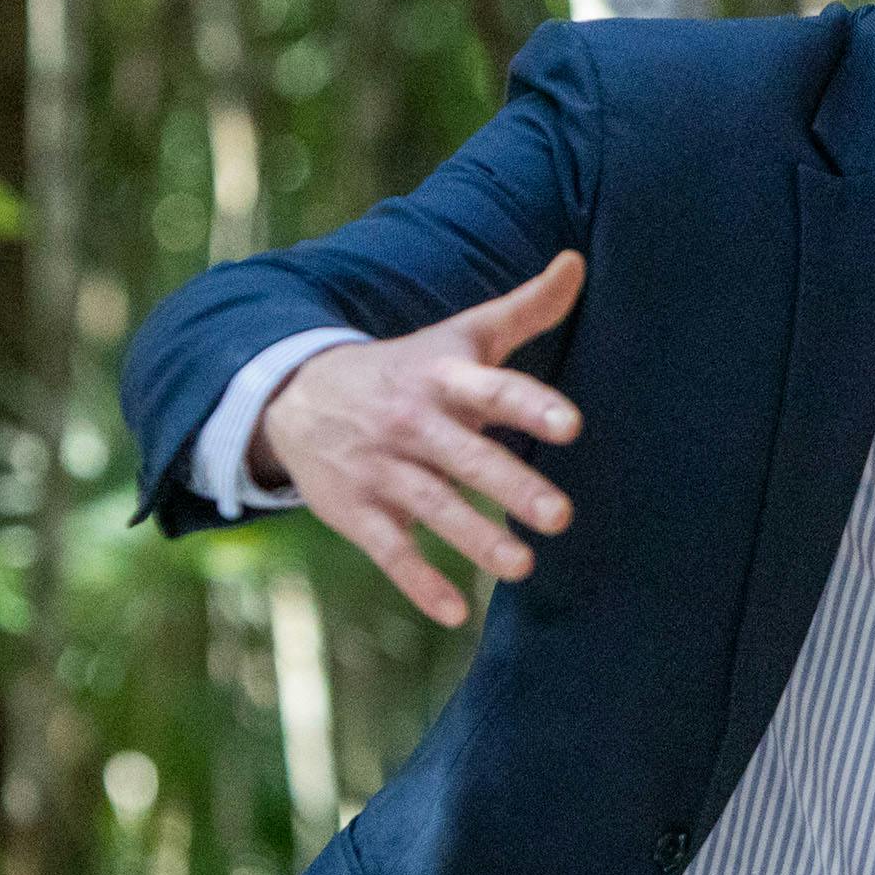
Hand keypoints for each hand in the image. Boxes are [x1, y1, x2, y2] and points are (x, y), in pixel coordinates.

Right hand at [256, 251, 587, 627]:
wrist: (296, 393)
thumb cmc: (408, 368)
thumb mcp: (460, 335)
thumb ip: (525, 308)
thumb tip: (579, 261)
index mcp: (443, 378)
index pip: (492, 389)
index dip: (530, 406)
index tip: (571, 425)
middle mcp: (412, 423)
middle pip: (467, 456)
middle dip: (512, 485)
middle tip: (560, 516)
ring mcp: (380, 469)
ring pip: (431, 506)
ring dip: (475, 539)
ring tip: (523, 567)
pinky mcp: (355, 510)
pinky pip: (389, 550)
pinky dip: (419, 582)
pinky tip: (457, 613)